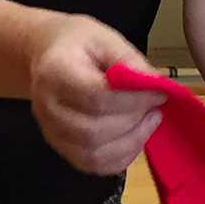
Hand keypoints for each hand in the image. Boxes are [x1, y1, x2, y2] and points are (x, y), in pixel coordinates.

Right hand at [29, 18, 164, 176]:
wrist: (48, 56)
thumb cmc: (79, 44)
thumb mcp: (106, 38)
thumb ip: (130, 61)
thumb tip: (155, 87)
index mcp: (55, 73)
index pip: (95, 97)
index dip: (132, 100)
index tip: (159, 92)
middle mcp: (46, 107)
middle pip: (93, 130)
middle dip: (133, 121)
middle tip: (155, 106)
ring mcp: (51, 132)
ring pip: (93, 154)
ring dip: (131, 141)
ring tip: (149, 120)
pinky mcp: (61, 148)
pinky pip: (93, 165)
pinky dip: (121, 157)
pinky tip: (136, 137)